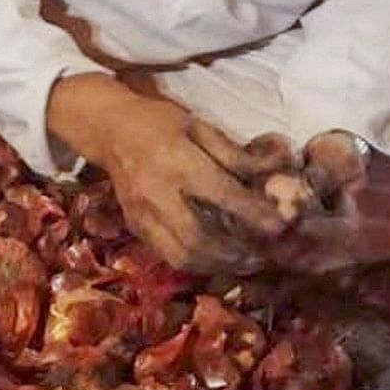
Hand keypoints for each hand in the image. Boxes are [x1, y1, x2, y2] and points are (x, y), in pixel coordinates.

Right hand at [47, 73, 289, 276]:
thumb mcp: (200, 127)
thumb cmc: (159, 123)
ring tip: (245, 264)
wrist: (109, 130)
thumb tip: (274, 175)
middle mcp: (157, 192)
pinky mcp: (136, 228)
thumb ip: (235, 156)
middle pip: (200, 237)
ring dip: (218, 265)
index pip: (221, 194)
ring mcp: (142, 215)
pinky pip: (169, 256)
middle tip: (264, 257)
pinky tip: (219, 260)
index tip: (280, 227)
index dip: (254, 214)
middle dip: (236, 254)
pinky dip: (198, 264)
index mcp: (177, 160)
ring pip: (183, 255)